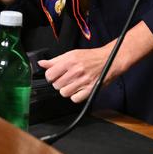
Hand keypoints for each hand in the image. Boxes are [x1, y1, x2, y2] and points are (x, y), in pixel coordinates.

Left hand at [38, 22, 152, 103]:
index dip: (50, 76)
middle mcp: (76, 71)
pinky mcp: (91, 89)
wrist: (110, 59)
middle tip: (65, 79)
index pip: (50, 74)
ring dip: (66, 90)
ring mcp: (84, 81)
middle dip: (58, 83)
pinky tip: (78, 90)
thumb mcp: (72, 54)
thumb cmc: (90, 57)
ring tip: (71, 85)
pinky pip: (75, 99)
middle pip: (56, 85)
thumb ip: (55, 60)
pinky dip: (75, 96)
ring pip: (64, 93)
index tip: (54, 76)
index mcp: (69, 61)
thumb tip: (41, 63)